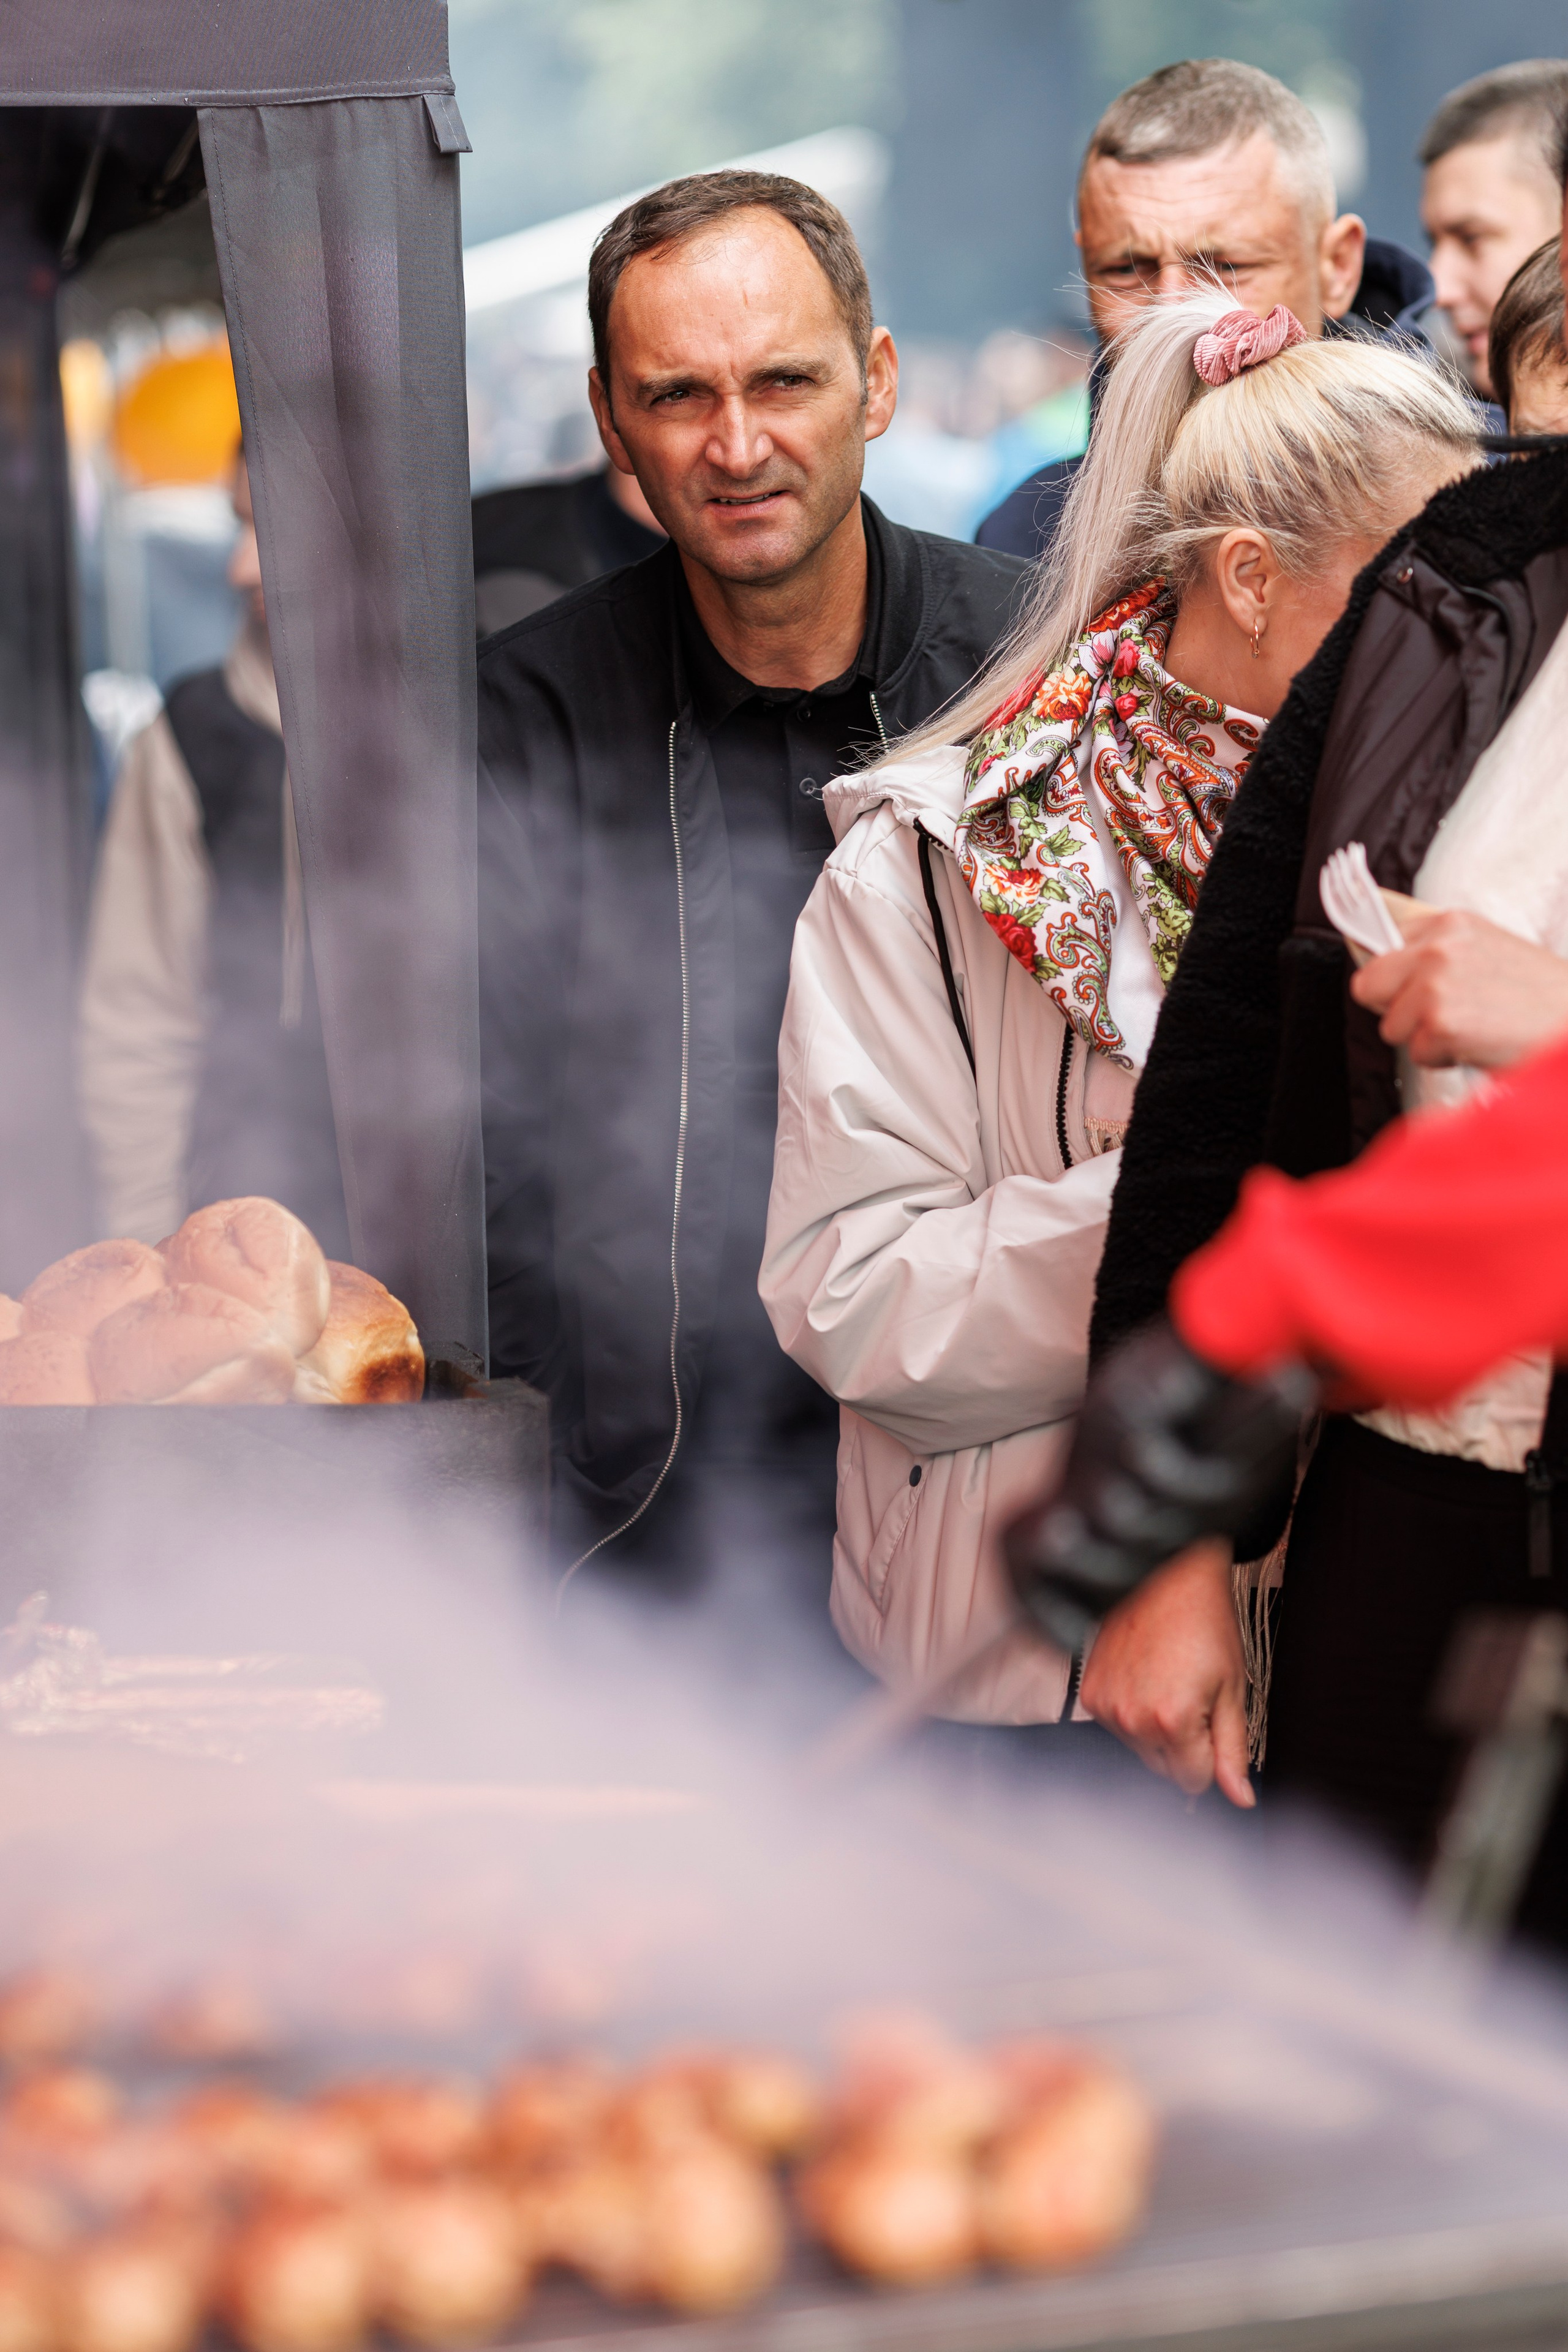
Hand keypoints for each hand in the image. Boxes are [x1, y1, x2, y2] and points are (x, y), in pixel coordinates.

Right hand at [1077, 1539, 1253, 1806]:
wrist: (1164, 1574)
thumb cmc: (1204, 1623)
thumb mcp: (1232, 1689)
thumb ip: (1233, 1750)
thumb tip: (1241, 1798)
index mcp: (1172, 1721)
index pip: (1193, 1782)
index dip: (1210, 1758)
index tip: (1212, 1721)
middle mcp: (1131, 1719)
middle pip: (1164, 1770)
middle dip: (1183, 1747)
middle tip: (1193, 1698)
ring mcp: (1105, 1706)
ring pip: (1139, 1749)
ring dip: (1155, 1731)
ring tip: (1168, 1683)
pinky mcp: (1089, 1692)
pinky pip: (1116, 1726)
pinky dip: (1132, 1712)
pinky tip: (1145, 1678)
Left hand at [1350, 907, 1567, 1069]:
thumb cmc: (1539, 997)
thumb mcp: (1489, 950)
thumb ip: (1440, 952)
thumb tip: (1388, 964)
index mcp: (1450, 923)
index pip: (1379, 940)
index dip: (1390, 973)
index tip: (1400, 985)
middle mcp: (1438, 948)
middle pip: (1368, 984)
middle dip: (1394, 1007)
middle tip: (1435, 1015)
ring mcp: (1435, 985)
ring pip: (1391, 1025)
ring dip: (1424, 1037)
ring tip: (1469, 1028)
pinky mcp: (1441, 1023)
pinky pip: (1416, 1053)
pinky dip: (1444, 1059)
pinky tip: (1477, 1043)